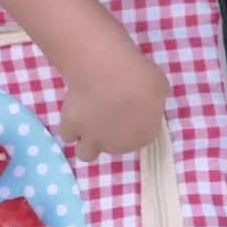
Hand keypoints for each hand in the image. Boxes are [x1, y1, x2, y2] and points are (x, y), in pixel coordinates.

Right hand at [58, 45, 169, 161]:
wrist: (107, 73)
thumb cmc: (139, 77)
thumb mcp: (159, 87)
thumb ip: (151, 100)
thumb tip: (145, 98)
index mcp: (143, 136)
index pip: (139, 138)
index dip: (134, 125)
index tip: (130, 110)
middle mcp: (117, 145)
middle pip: (112, 148)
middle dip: (110, 135)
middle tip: (108, 115)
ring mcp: (92, 139)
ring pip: (85, 153)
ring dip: (87, 142)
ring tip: (88, 124)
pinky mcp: (71, 128)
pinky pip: (68, 134)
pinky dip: (70, 127)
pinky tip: (74, 113)